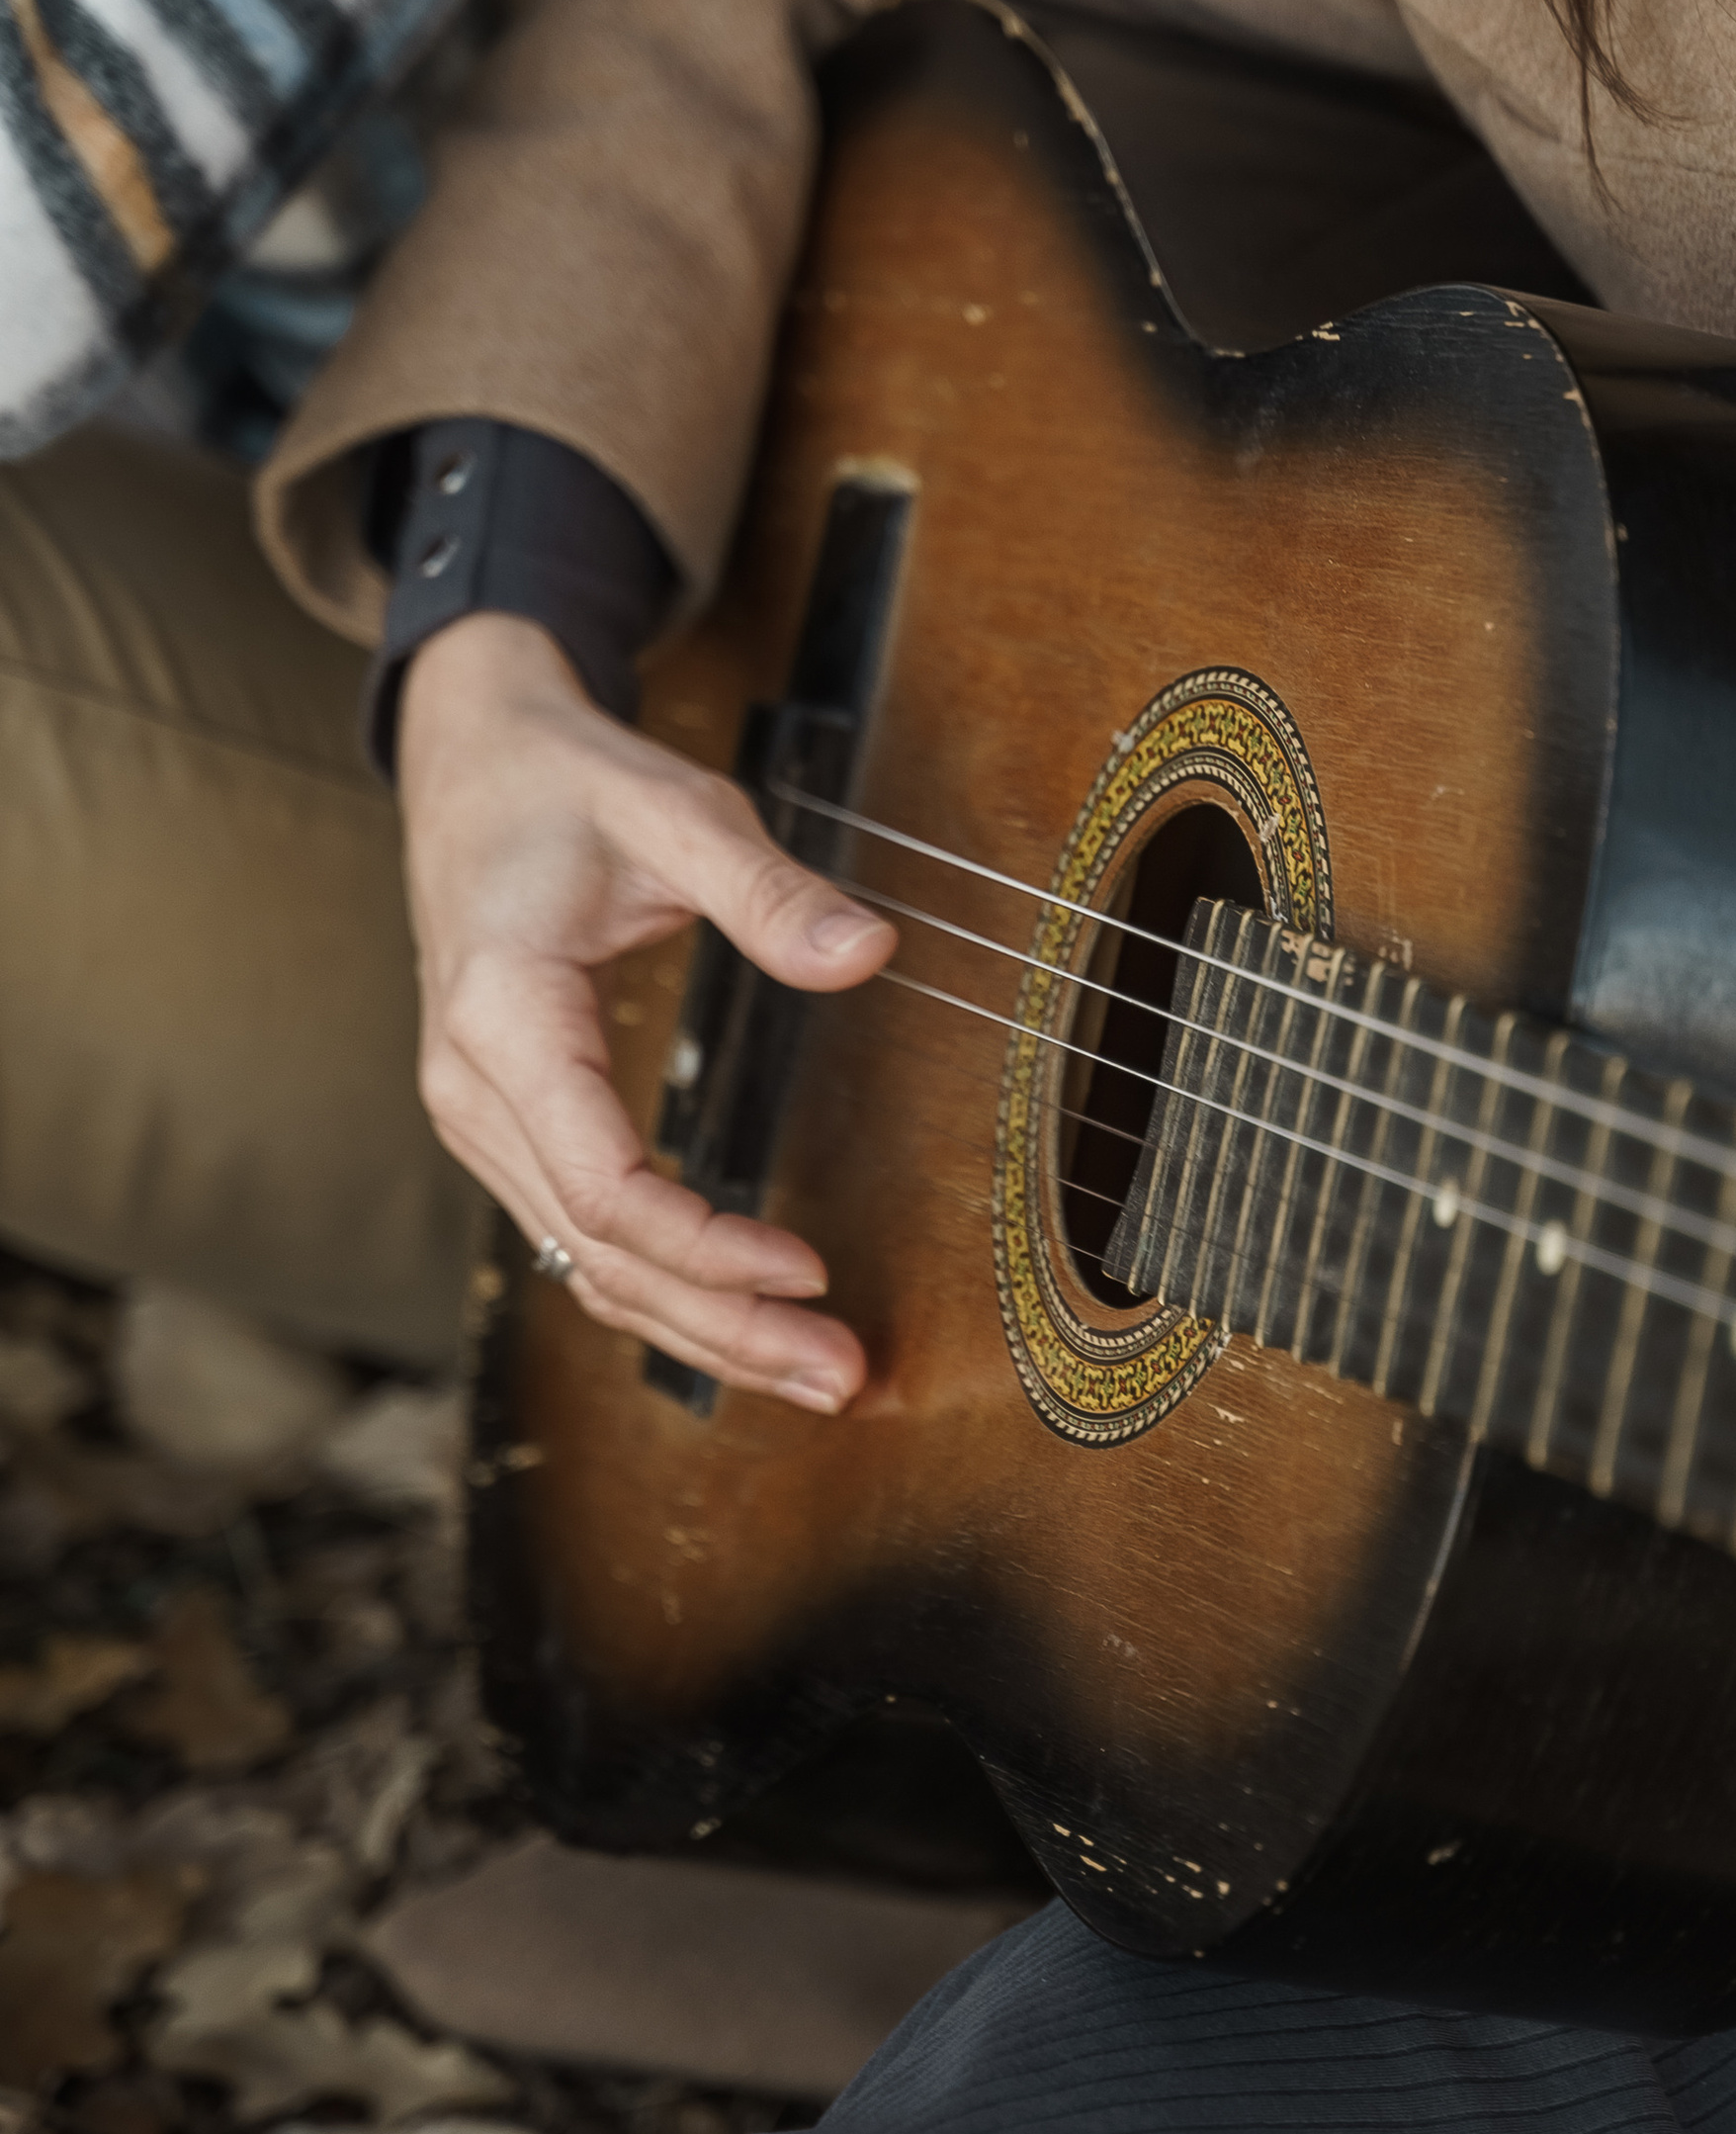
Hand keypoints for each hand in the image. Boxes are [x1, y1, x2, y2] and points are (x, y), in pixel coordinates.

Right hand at [398, 615, 893, 1408]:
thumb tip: (867, 952)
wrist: (470, 759)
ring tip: (814, 1372)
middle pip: (598, 1255)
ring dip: (700, 1331)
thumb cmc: (568, 782)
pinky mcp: (505, 1127)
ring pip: (585, 1266)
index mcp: (503, 1015)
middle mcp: (471, 1088)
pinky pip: (580, 1237)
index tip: (808, 1270)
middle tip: (842, 1375)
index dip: (705, 1247)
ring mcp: (479, 1118)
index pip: (601, 1183)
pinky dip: (663, 1290)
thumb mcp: (675, 809)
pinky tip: (742, 1322)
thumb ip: (768, 889)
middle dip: (725, 1329)